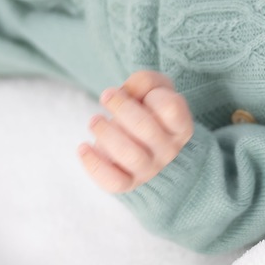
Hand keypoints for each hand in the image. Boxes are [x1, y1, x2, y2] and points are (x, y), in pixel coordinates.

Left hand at [78, 71, 193, 192]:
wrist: (138, 136)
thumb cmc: (148, 107)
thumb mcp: (154, 86)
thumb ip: (145, 82)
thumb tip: (125, 94)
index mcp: (181, 126)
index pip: (170, 109)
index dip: (150, 94)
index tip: (134, 91)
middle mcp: (169, 151)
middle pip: (146, 130)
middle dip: (121, 108)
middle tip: (106, 96)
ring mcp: (150, 170)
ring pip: (131, 156)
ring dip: (107, 133)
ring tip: (94, 121)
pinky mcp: (128, 183)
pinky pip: (113, 182)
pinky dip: (95, 165)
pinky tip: (83, 147)